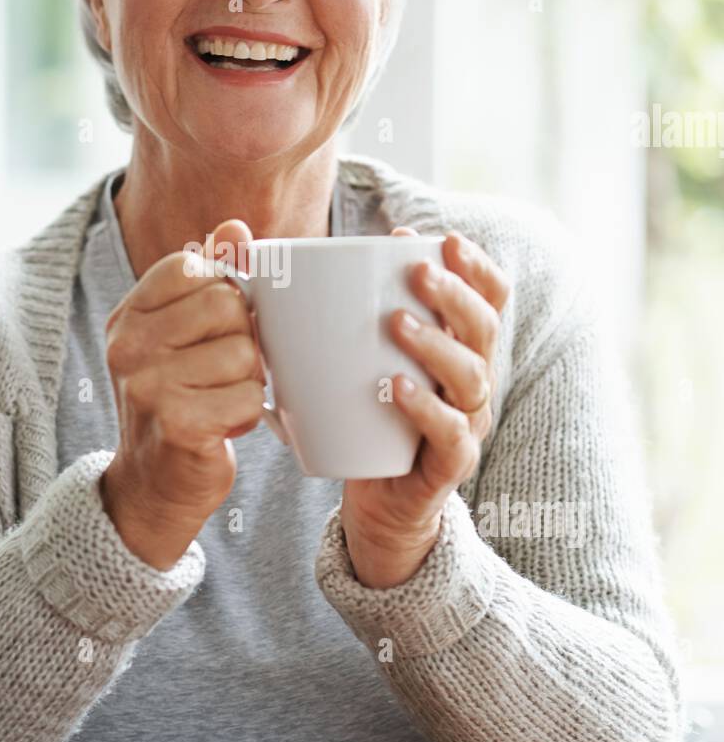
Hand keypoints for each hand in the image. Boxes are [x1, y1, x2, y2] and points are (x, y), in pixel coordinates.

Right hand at [100, 219, 266, 570]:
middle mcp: (128, 345)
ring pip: (243, 353)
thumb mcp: (181, 334)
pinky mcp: (177, 423)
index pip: (194, 267)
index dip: (222, 294)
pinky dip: (247, 415)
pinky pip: (246, 397)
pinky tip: (223, 426)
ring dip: (247, 382)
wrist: (152, 484)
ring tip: (220, 400)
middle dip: (241, 341)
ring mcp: (148, 385)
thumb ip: (208, 278)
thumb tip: (235, 229)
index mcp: (129, 315)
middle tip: (220, 373)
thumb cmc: (176, 400)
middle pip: (226, 305)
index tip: (213, 330)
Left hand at [340, 228, 510, 588]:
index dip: (473, 265)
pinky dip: (426, 409)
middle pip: (485, 328)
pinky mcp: (447, 465)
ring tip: (398, 323)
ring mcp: (465, 423)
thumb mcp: (350, 359)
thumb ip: (319, 310)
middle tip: (417, 271)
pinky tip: (397, 387)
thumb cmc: (362, 416)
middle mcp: (472, 380)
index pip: (489, 297)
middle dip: (455, 294)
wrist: (378, 503)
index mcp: (458, 347)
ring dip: (437, 343)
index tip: (440, 239)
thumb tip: (251, 253)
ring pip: (471, 376)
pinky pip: (450, 434)